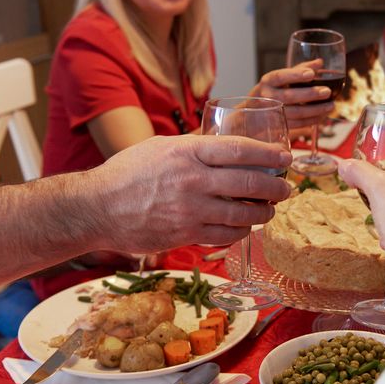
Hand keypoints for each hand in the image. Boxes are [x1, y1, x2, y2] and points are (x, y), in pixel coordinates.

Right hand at [89, 134, 291, 250]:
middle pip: (249, 183)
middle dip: (276, 187)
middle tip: (287, 188)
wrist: (97, 207)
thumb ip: (194, 149)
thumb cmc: (127, 173)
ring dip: (263, 212)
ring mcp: (190, 210)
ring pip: (242, 213)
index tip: (285, 157)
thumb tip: (227, 150)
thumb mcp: (161, 147)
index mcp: (187, 152)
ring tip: (270, 210)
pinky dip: (240, 231)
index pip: (240, 150)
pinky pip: (225, 235)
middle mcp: (192, 180)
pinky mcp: (185, 234)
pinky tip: (245, 227)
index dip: (269, 154)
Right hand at [253, 61, 332, 126]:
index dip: (295, 75)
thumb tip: (319, 63)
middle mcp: (267, 97)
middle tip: (327, 91)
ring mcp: (273, 113)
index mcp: (267, 81)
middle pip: (289, 96)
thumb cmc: (270, 91)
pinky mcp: (279, 126)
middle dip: (310, 94)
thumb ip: (299, 69)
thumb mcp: (280, 78)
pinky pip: (298, 124)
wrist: (251, 114)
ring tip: (331, 105)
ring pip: (296, 113)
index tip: (311, 74)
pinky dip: (312, 120)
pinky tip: (323, 115)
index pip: (280, 76)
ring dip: (316, 110)